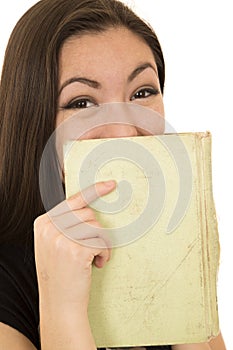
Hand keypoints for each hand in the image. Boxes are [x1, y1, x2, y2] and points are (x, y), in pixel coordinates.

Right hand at [34, 180, 115, 311]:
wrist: (59, 304)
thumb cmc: (61, 273)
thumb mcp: (54, 244)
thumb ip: (64, 224)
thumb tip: (89, 208)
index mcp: (43, 223)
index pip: (73, 200)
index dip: (94, 191)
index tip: (110, 184)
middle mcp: (49, 228)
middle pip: (88, 214)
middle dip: (96, 231)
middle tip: (91, 248)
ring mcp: (61, 239)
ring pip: (97, 227)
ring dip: (101, 244)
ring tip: (92, 258)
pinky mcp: (75, 250)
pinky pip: (102, 242)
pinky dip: (104, 253)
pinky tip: (96, 264)